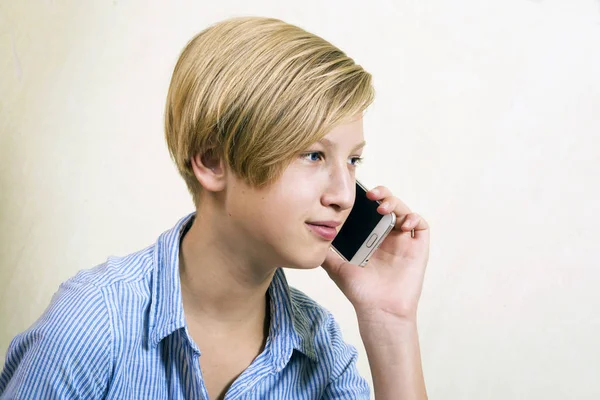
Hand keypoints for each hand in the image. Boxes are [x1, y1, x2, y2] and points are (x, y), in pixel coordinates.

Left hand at [322, 185, 429, 322]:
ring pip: (404, 211)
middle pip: (389, 204)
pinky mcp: (418, 249)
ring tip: (383, 208)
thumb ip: (326, 251)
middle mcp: (388, 235)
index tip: (357, 194)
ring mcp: (404, 241)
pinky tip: (403, 223)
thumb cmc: (360, 291)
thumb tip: (312, 235)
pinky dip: (415, 218)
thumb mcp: (336, 267)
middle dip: (382, 194)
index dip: (367, 198)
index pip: (371, 209)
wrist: (378, 311)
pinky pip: (422, 226)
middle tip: (371, 194)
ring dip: (396, 203)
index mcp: (371, 236)